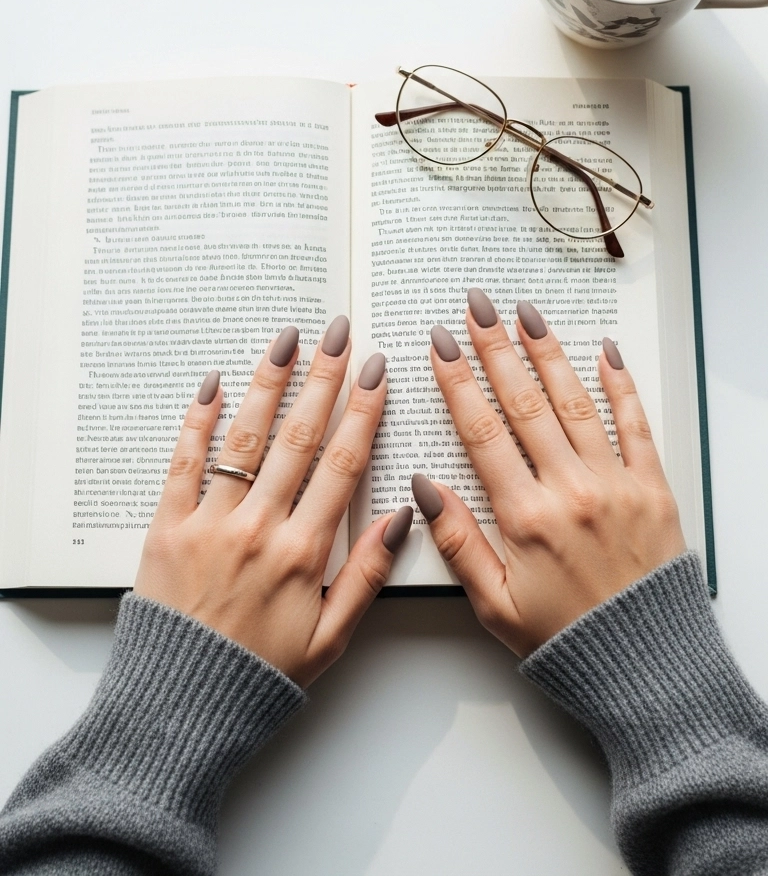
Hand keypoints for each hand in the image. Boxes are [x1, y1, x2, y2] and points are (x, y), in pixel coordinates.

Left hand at [134, 317, 411, 686]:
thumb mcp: (330, 638)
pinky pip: (184, 462)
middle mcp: (259, 528)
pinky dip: (198, 420)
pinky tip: (214, 383)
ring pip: (246, 439)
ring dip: (269, 384)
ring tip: (287, 339)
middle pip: (299, 437)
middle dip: (322, 379)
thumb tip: (402, 516)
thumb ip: (366, 574)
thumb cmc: (260, 677)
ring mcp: (210, 523)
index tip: (375, 370)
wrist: (180, 706)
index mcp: (304, 553)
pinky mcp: (167, 527)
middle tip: (337, 333)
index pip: (342, 465)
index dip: (362, 412)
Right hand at [412, 291, 685, 657]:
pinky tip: (604, 352)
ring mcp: (614, 484)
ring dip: (548, 353)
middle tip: (478, 305)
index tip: (442, 342)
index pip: (481, 432)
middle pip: (523, 402)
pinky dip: (620, 385)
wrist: (646, 666)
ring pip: (575, 402)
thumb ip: (458, 542)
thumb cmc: (565, 641)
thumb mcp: (494, 606)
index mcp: (524, 517)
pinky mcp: (652, 488)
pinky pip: (635, 425)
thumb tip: (424, 489)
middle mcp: (569, 490)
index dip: (458, 382)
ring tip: (526, 314)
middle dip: (496, 348)